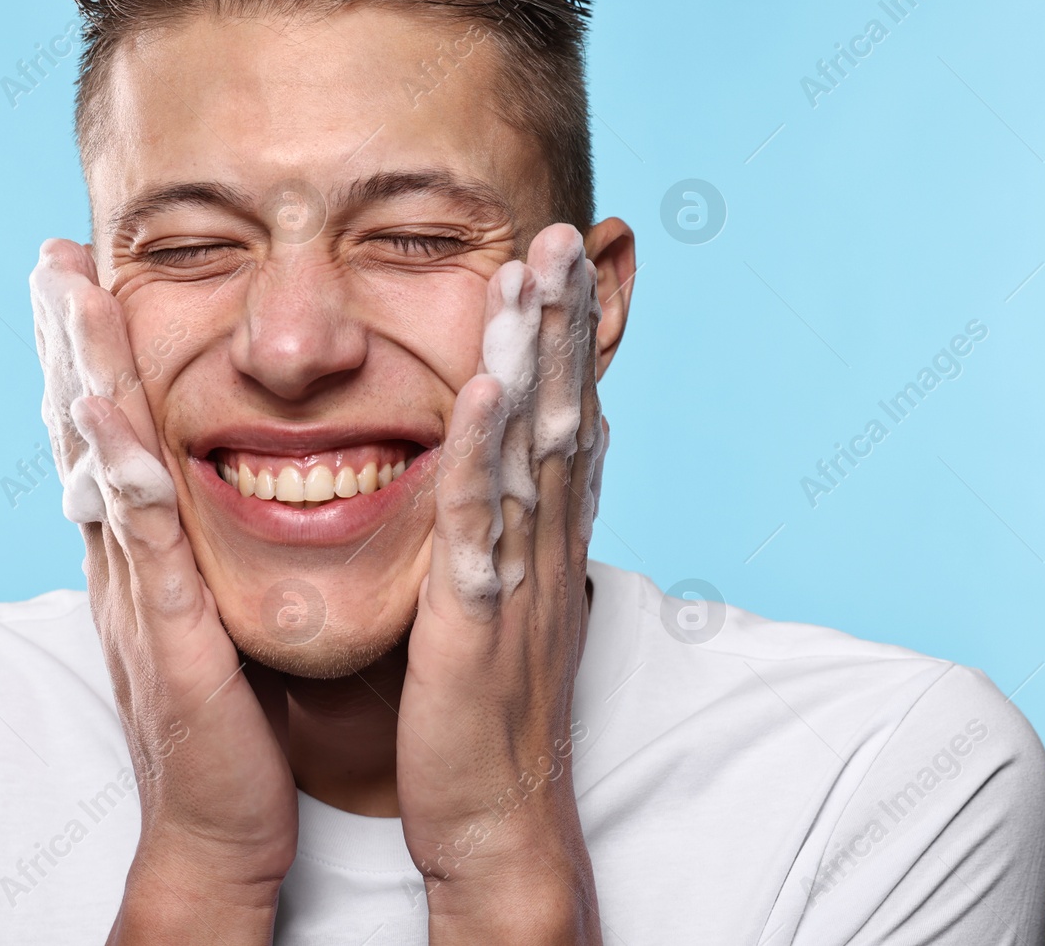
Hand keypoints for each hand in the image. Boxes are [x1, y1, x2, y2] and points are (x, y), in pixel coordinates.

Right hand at [30, 239, 296, 944]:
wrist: (221, 826)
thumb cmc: (230, 721)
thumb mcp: (210, 615)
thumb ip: (206, 553)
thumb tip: (221, 490)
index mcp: (142, 559)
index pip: (108, 439)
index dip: (91, 359)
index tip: (82, 277)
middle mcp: (125, 567)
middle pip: (86, 437)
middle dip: (69, 345)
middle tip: (53, 257)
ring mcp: (138, 599)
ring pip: (104, 468)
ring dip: (84, 378)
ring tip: (69, 295)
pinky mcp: (171, 639)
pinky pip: (147, 545)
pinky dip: (126, 476)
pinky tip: (108, 416)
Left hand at [396, 224, 606, 944]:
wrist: (496, 813)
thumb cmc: (485, 706)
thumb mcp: (505, 597)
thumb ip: (507, 527)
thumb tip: (510, 470)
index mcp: (547, 536)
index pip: (566, 415)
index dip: (565, 336)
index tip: (555, 259)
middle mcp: (547, 541)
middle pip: (563, 408)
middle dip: (563, 318)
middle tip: (560, 231)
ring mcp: (520, 572)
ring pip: (533, 444)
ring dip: (534, 353)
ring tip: (531, 270)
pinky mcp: (478, 612)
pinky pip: (483, 518)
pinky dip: (485, 450)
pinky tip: (486, 387)